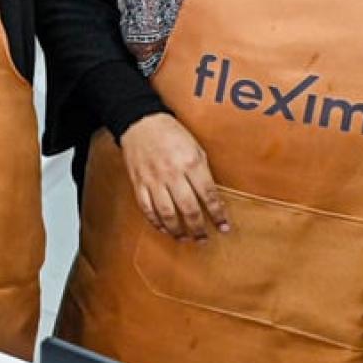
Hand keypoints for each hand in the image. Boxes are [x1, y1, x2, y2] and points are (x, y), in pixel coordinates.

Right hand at [119, 113, 227, 239]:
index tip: (223, 227)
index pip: (208, 195)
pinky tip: (164, 229)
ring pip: (167, 213)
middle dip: (198, 228)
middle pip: (188, 208)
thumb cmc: (171, 134)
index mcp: (191, 163)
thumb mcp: (196, 148)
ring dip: (178, 230)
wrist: (141, 123)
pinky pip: (147, 208)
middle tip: (204, 239)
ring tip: (186, 239)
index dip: (217, 214)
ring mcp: (153, 180)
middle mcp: (172, 174)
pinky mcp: (138, 183)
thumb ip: (203, 172)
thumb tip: (211, 198)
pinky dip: (156, 222)